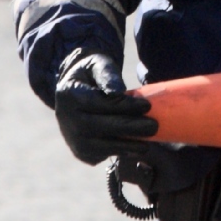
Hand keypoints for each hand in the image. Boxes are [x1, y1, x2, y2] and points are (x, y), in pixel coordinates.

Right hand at [53, 49, 157, 164]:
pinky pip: (100, 156)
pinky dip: (118, 153)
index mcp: (70, 94)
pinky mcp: (80, 152)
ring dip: (125, 147)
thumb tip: (117, 91)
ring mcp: (71, 138)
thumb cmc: (92, 75)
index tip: (146, 105)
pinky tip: (135, 148)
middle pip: (99, 127)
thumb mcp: (98, 64)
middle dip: (129, 129)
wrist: (74, 91)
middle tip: (153, 127)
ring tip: (147, 143)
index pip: (99, 104)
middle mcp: (67, 119)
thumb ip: (107, 74)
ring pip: (99, 147)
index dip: (124, 106)